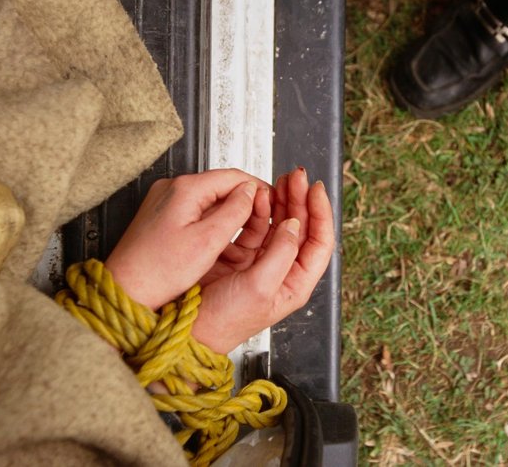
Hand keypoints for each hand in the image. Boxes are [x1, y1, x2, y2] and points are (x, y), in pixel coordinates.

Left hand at [105, 169, 270, 309]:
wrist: (125, 290)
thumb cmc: (158, 271)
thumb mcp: (208, 241)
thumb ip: (234, 212)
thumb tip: (251, 192)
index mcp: (184, 189)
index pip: (233, 175)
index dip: (258, 188)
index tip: (274, 201)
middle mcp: (172, 189)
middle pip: (221, 185)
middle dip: (244, 200)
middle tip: (264, 218)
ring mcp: (164, 201)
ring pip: (209, 199)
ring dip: (229, 211)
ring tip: (245, 230)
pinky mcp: (161, 216)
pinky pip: (195, 210)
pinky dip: (212, 220)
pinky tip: (219, 238)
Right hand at [191, 168, 334, 352]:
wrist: (187, 330)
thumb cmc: (223, 322)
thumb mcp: (259, 288)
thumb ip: (280, 254)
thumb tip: (294, 225)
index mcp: (295, 283)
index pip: (319, 242)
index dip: (320, 213)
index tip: (314, 189)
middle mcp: (281, 271)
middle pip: (301, 228)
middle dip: (299, 199)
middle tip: (294, 177)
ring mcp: (260, 262)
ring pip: (278, 223)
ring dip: (279, 201)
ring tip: (277, 182)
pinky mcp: (239, 255)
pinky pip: (253, 226)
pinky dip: (256, 209)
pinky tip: (256, 197)